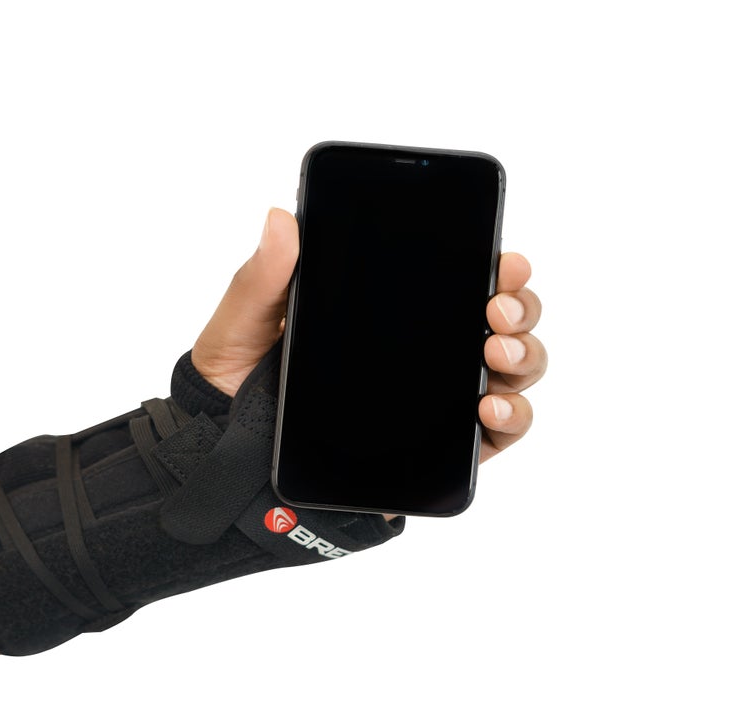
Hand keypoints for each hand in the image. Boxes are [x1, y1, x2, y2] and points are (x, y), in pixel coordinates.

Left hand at [191, 208, 545, 462]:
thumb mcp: (245, 323)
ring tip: (495, 352)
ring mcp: (441, 399)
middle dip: (520, 306)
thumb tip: (283, 218)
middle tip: (496, 308)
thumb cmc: (239, 385)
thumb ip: (264, 276)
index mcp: (391, 306)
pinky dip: (511, 416)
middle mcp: (427, 349)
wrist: (231, 463)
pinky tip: (487, 406)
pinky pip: (500, 432)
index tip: (504, 259)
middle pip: (504, 318)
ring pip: (514, 369)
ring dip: (524, 355)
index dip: (497, 264)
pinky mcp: (443, 451)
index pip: (461, 275)